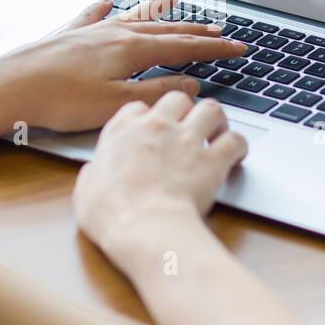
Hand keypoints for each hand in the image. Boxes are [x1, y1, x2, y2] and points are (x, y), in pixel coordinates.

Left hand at [0, 0, 247, 132]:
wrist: (8, 86)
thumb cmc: (59, 101)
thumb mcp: (116, 104)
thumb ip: (157, 93)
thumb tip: (191, 85)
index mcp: (130, 50)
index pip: (184, 48)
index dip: (215, 48)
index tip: (239, 47)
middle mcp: (114, 32)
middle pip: (164, 29)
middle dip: (196, 29)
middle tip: (221, 29)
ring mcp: (90, 30)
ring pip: (134, 17)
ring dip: (159, 11)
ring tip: (177, 0)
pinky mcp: (66, 34)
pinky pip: (94, 15)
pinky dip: (106, 7)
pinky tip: (109, 0)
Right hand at [73, 91, 247, 258]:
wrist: (144, 226)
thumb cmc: (111, 213)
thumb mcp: (85, 190)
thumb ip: (93, 173)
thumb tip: (94, 173)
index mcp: (124, 130)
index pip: (138, 107)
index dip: (147, 117)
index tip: (150, 130)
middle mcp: (157, 126)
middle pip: (177, 98)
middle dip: (185, 110)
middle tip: (187, 127)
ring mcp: (187, 140)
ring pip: (211, 108)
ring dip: (216, 120)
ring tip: (216, 133)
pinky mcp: (213, 159)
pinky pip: (235, 140)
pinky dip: (239, 146)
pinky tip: (236, 156)